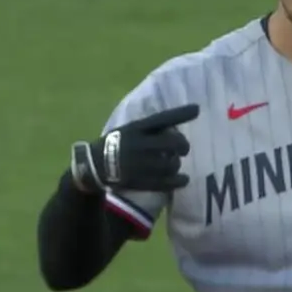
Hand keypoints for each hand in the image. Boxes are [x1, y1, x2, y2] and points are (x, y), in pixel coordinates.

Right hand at [71, 104, 199, 192]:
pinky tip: (183, 180)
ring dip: (176, 163)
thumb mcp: (129, 129)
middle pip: (172, 143)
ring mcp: (140, 164)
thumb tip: (175, 128)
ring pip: (171, 163)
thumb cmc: (116, 144)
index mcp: (136, 128)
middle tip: (182, 149)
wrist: (94, 165)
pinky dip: (178, 180)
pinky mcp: (140, 181)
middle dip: (182, 146)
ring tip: (174, 163)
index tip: (197, 109)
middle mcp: (139, 144)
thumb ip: (149, 128)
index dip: (181, 113)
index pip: (162, 119)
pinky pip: (166, 182)